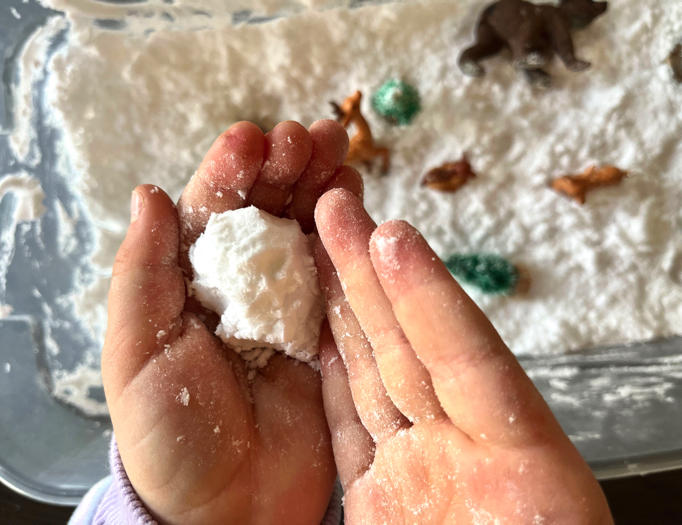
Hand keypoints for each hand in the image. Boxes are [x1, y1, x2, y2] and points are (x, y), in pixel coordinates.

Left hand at [102, 120, 362, 524]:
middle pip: (265, 212)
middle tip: (314, 135)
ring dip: (321, 189)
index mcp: (190, 284)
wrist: (227, 508)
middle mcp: (240, 286)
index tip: (253, 138)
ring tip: (341, 154)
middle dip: (287, 167)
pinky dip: (349, 239)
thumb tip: (150, 193)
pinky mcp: (326, 333)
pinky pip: (340, 277)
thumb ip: (142, 275)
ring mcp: (287, 307)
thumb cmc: (169, 436)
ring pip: (306, 233)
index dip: (231, 171)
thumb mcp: (137, 354)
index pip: (210, 212)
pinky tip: (357, 204)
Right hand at [314, 189, 613, 524]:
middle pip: (416, 350)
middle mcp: (468, 461)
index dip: (428, 299)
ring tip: (322, 241)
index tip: (390, 239)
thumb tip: (412, 424)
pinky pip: (357, 418)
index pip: (466, 364)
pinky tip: (319, 326)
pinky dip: (338, 369)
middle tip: (339, 208)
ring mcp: (422, 474)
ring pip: (381, 372)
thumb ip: (465, 499)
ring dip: (350, 306)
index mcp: (522, 476)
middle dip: (374, 277)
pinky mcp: (383, 495)